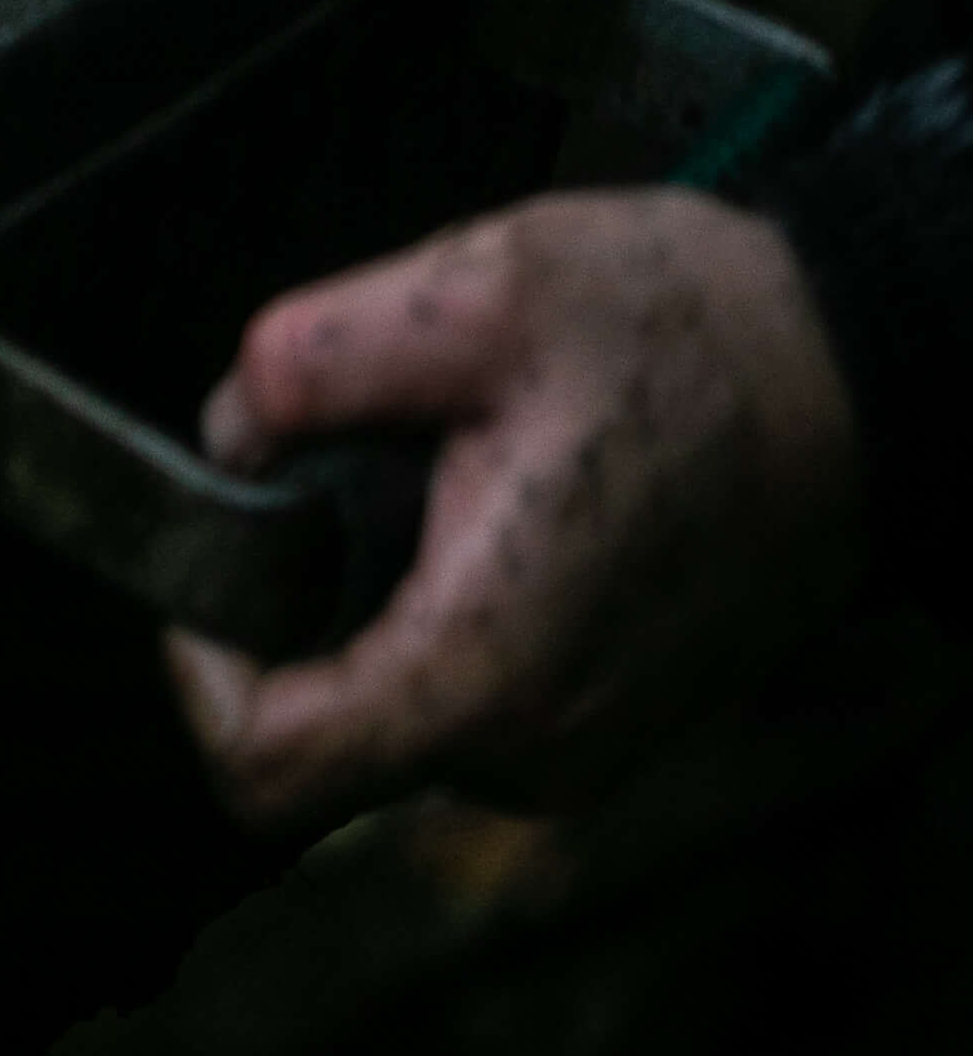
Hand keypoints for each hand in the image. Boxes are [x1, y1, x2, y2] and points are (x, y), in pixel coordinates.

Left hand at [165, 190, 861, 838]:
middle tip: (326, 473)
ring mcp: (578, 753)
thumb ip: (308, 360)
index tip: (213, 556)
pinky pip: (462, 699)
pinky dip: (432, 613)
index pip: (265, 763)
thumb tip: (232, 433)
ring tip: (422, 474)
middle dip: (286, 608)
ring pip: (386, 712)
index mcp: (486, 671)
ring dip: (364, 603)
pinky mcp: (607, 725)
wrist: (859, 375)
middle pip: (316, 734)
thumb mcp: (476, 292)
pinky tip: (479, 507)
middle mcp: (531, 751)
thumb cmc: (686, 332)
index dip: (195, 668)